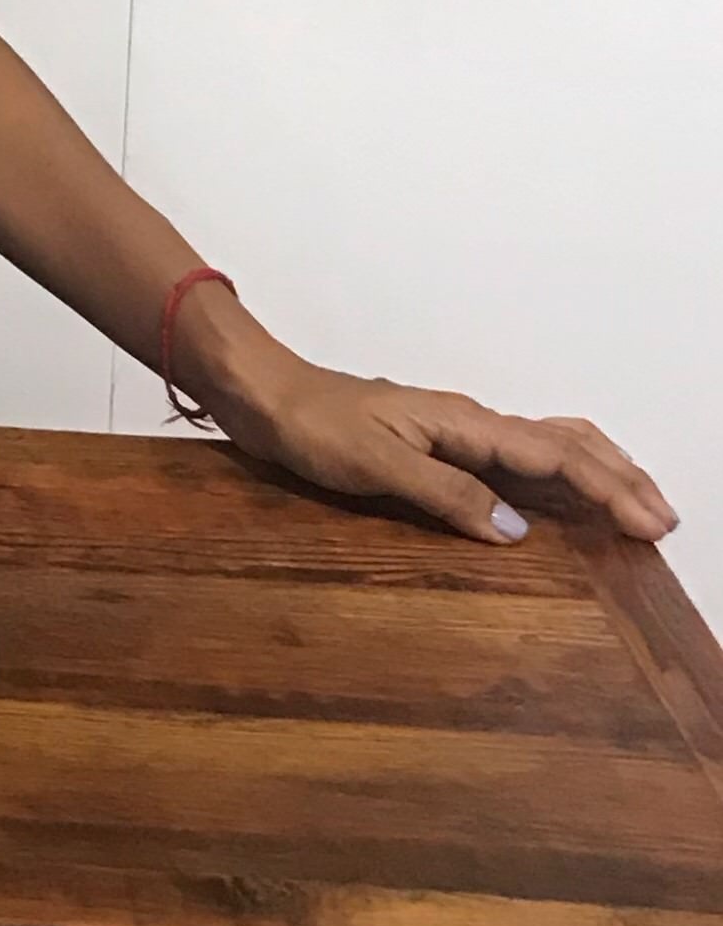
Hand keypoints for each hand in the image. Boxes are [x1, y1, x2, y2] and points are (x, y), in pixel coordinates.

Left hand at [209, 352, 676, 548]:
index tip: (651, 524)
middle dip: (618, 478)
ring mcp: (453, 433)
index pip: (554, 454)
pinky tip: (555, 500)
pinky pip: (511, 459)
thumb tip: (516, 531)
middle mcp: (468, 423)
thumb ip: (445, 494)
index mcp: (463, 423)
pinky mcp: (434, 446)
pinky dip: (551, 477)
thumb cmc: (309, 424)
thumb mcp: (374, 464)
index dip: (608, 489)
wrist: (263, 393)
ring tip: (632, 504)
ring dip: (593, 474)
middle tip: (662, 520)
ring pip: (544, 446)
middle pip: (564, 444)